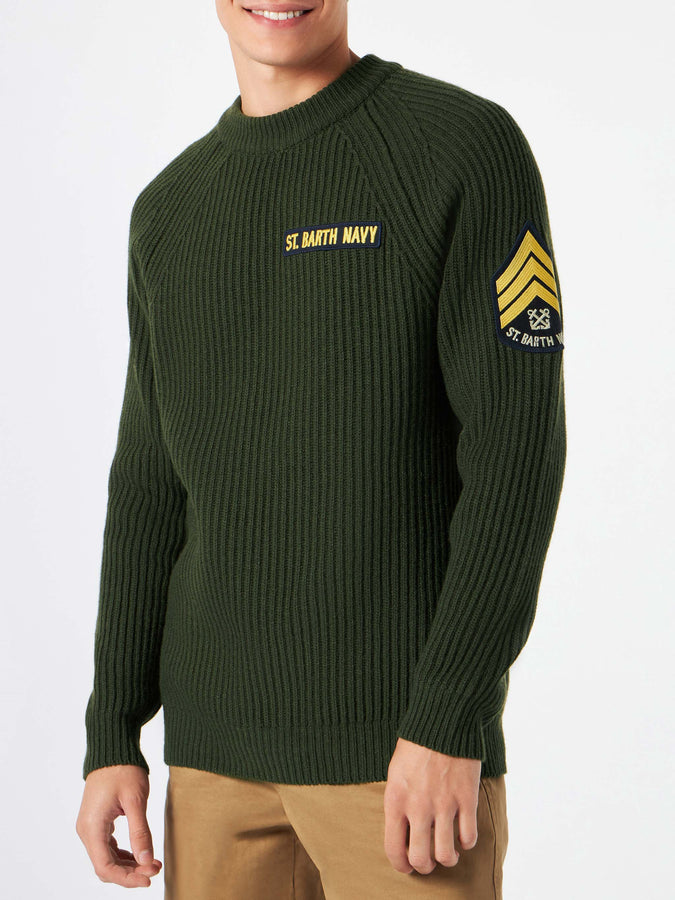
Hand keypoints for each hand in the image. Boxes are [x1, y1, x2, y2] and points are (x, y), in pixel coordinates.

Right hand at [76, 764, 161, 887]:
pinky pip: (108, 847)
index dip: (127, 878)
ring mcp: (90, 827)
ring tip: (152, 862)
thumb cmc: (123, 769)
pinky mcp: (97, 822)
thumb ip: (140, 832)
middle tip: (155, 868)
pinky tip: (141, 853)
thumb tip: (146, 861)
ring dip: (128, 864)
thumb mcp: (135, 800)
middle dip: (130, 872)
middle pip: (105, 866)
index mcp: (92, 828)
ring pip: (106, 858)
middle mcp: (86, 831)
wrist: (112, 748)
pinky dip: (123, 854)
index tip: (149, 878)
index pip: (105, 867)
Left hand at [383, 737, 480, 874]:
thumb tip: (403, 830)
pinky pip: (469, 837)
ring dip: (447, 858)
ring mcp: (444, 804)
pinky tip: (464, 834)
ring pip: (446, 854)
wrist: (443, 720)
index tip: (407, 867)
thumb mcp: (395, 773)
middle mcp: (418, 807)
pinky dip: (467, 842)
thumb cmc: (416, 744)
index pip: (394, 849)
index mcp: (395, 800)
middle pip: (421, 859)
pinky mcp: (466, 799)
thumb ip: (398, 802)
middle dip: (425, 866)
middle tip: (429, 861)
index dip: (401, 865)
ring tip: (448, 852)